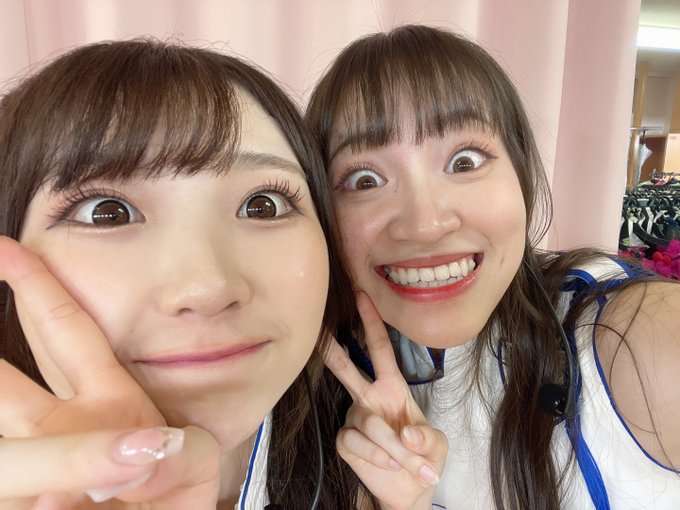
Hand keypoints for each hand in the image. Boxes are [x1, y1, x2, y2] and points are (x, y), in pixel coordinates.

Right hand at [0, 237, 220, 507]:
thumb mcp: (195, 462)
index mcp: (105, 398)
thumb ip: (182, 458)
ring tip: (29, 465)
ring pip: (5, 453)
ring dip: (3, 432)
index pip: (63, 329)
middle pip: (5, 385)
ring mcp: (38, 477)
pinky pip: (21, 498)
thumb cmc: (176, 496)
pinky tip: (42, 499)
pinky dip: (31, 494)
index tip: (6, 245)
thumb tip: (145, 460)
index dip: (36, 286)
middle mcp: (60, 429)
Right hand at [324, 291, 447, 509]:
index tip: (362, 296)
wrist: (410, 490)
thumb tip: (405, 432)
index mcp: (392, 386)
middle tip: (320, 329)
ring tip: (411, 464)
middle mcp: (368, 396)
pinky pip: (354, 442)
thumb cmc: (424, 457)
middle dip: (333, 349)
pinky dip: (375, 455)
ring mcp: (354, 418)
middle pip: (346, 367)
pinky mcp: (346, 441)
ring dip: (392, 447)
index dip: (372, 323)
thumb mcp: (437, 446)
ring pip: (366, 423)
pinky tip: (387, 464)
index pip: (380, 349)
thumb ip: (426, 438)